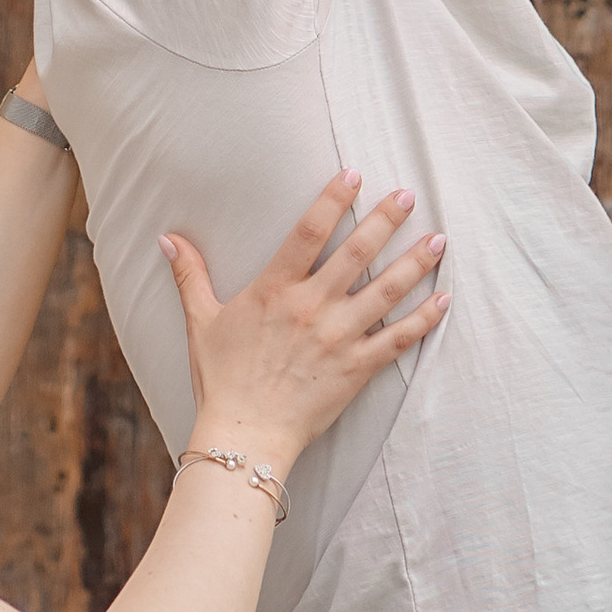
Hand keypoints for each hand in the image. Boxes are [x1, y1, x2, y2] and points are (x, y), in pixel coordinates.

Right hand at [161, 172, 447, 468]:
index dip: (333, 199)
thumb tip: (167, 237)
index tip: (355, 174)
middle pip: (357, 253)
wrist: (245, 437)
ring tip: (438, 238)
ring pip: (386, 290)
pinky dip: (424, 319)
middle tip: (409, 194)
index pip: (309, 231)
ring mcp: (339, 338)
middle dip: (386, 220)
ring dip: (415, 262)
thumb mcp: (202, 322)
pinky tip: (444, 299)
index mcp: (275, 290)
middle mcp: (312, 307)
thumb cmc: (222, 380)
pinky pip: (397, 339)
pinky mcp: (357, 368)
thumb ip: (190, 275)